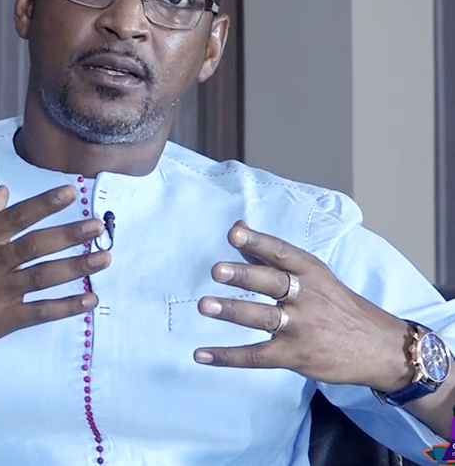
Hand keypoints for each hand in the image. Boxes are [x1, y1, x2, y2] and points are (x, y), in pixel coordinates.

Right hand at [0, 185, 108, 392]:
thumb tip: (3, 191)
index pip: (16, 216)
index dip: (44, 203)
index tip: (71, 192)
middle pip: (37, 245)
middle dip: (70, 234)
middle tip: (98, 225)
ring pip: (43, 277)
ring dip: (77, 268)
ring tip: (104, 259)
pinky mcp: (1, 321)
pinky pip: (39, 312)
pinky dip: (66, 307)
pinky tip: (89, 300)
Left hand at [193, 222, 411, 390]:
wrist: (382, 348)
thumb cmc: (339, 304)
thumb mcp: (314, 274)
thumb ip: (270, 253)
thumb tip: (237, 227)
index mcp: (310, 271)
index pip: (281, 252)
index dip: (257, 241)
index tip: (234, 232)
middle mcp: (306, 296)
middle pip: (272, 282)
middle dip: (244, 275)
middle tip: (217, 270)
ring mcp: (301, 327)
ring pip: (263, 317)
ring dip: (233, 311)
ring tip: (205, 305)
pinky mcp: (296, 355)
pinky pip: (256, 355)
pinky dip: (227, 356)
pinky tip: (201, 354)